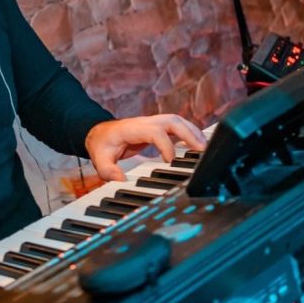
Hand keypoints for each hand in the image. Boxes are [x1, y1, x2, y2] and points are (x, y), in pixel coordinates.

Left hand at [84, 114, 206, 181]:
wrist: (99, 132)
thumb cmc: (102, 144)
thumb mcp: (100, 159)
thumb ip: (108, 171)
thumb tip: (121, 181)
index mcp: (133, 129)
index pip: (155, 132)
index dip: (166, 145)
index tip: (170, 162)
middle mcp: (145, 123)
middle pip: (172, 121)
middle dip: (189, 134)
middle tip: (201, 151)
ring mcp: (152, 123)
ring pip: (177, 121)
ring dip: (192, 132)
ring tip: (204, 148)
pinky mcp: (157, 127)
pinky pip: (176, 125)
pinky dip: (189, 132)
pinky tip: (197, 145)